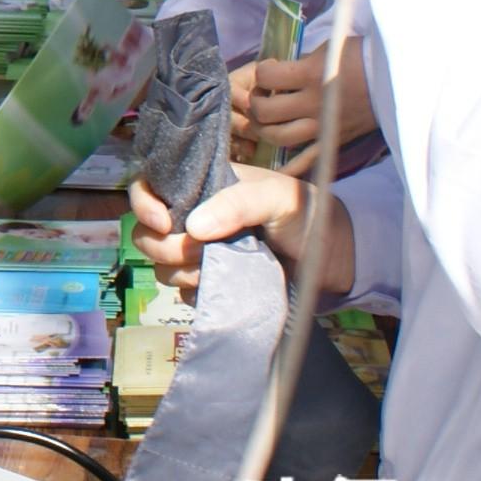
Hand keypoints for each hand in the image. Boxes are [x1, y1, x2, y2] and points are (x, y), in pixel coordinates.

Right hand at [129, 164, 352, 302]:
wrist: (336, 259)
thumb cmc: (307, 214)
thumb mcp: (277, 196)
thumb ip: (238, 204)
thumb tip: (192, 228)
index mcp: (203, 187)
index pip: (151, 186)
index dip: (144, 204)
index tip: (165, 223)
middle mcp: (195, 219)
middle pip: (147, 233)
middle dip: (163, 246)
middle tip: (196, 252)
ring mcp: (202, 255)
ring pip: (163, 267)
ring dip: (181, 272)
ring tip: (214, 270)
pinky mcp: (213, 285)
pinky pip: (185, 294)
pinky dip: (195, 294)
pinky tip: (219, 288)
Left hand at [228, 36, 375, 163]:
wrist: (396, 79)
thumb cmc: (362, 57)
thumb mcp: (327, 51)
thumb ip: (300, 64)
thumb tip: (278, 74)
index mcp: (311, 75)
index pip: (266, 77)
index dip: (262, 72)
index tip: (270, 69)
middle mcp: (313, 104)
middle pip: (265, 112)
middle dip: (256, 103)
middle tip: (263, 96)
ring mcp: (323, 126)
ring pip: (278, 138)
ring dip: (265, 129)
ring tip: (268, 119)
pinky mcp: (334, 140)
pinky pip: (307, 161)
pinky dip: (289, 169)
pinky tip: (275, 170)